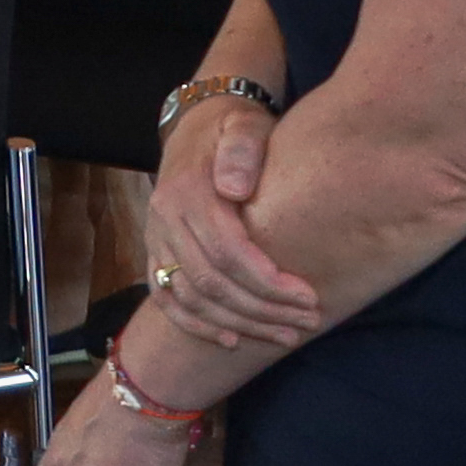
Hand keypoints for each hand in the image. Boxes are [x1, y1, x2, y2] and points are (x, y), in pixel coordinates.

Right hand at [138, 96, 322, 355]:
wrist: (197, 124)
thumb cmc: (233, 128)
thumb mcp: (244, 125)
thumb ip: (241, 149)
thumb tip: (235, 188)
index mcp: (187, 192)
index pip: (227, 252)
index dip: (269, 282)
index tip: (309, 297)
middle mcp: (165, 219)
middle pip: (211, 282)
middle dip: (263, 310)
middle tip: (308, 322)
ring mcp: (156, 237)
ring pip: (191, 296)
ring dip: (238, 324)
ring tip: (284, 335)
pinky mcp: (155, 250)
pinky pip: (165, 296)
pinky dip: (194, 324)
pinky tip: (230, 341)